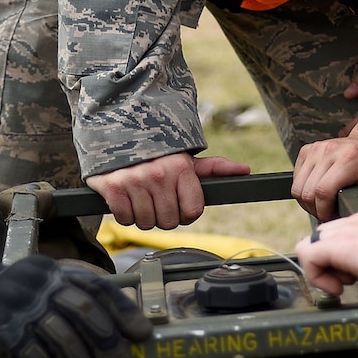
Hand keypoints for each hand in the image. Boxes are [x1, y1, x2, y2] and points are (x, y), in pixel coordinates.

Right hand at [0, 255, 151, 357]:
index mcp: (52, 273)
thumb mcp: (35, 293)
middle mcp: (39, 283)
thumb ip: (66, 309)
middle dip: (110, 350)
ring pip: (62, 339)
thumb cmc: (0, 305)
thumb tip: (108, 344)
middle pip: (85, 314)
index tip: (143, 335)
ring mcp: (17, 303)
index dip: (123, 310)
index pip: (96, 287)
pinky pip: (32, 355)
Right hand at [88, 153, 249, 229]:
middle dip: (163, 215)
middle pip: (169, 222)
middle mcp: (158, 174)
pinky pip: (124, 218)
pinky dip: (124, 213)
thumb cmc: (155, 151)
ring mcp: (134, 180)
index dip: (186, 212)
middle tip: (156, 198)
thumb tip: (245, 169)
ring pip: (146, 223)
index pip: (192, 212)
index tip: (178, 202)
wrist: (116, 134)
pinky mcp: (112, 187)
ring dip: (143, 215)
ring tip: (141, 196)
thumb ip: (214, 167)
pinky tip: (126, 197)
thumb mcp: (185, 157)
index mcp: (180, 166)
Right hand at [292, 131, 357, 219]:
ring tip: (323, 204)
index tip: (332, 216)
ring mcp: (316, 149)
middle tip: (329, 213)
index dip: (324, 211)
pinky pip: (296, 179)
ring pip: (298, 187)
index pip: (323, 191)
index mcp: (349, 158)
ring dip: (308, 202)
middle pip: (308, 192)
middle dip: (316, 210)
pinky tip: (318, 192)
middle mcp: (330, 150)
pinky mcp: (307, 150)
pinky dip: (303, 190)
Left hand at [294, 211, 357, 295]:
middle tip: (346, 281)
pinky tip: (338, 289)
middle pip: (319, 237)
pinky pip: (308, 258)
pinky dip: (317, 278)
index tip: (352, 274)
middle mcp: (354, 222)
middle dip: (328, 263)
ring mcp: (345, 231)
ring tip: (344, 285)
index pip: (336, 232)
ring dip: (323, 270)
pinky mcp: (338, 246)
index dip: (338, 256)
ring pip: (310, 246)